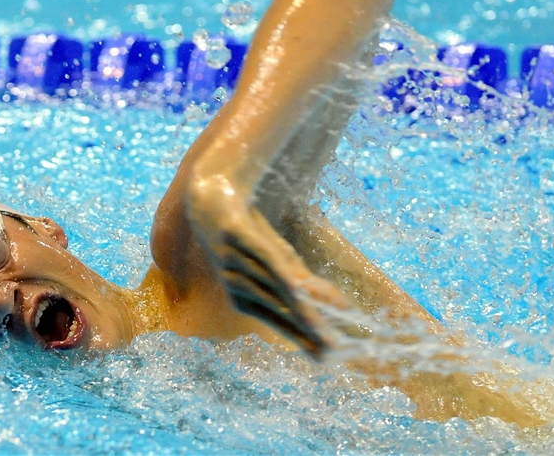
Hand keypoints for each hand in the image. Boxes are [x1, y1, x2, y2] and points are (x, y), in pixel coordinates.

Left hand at [187, 176, 350, 358]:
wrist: (211, 193)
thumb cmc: (247, 232)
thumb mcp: (277, 259)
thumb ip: (304, 283)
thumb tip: (342, 305)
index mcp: (243, 299)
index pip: (280, 324)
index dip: (305, 341)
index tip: (330, 360)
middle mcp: (237, 285)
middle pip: (282, 312)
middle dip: (310, 333)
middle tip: (335, 354)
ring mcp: (234, 261)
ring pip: (276, 289)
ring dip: (302, 311)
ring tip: (325, 328)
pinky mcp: (236, 234)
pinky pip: (263, 257)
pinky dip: (281, 272)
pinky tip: (298, 287)